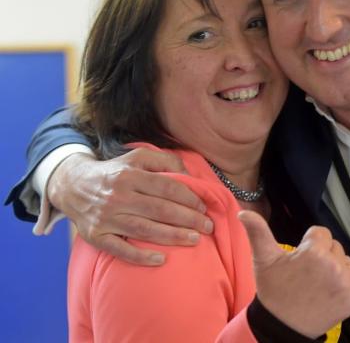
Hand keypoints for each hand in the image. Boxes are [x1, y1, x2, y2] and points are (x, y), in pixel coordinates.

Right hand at [48, 149, 211, 265]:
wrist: (72, 186)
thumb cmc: (115, 172)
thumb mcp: (137, 157)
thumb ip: (165, 161)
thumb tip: (189, 174)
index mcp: (129, 175)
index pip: (166, 188)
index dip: (188, 198)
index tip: (204, 207)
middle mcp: (117, 196)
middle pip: (159, 210)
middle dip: (188, 219)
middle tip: (208, 227)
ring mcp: (105, 218)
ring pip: (144, 230)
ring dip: (172, 236)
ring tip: (195, 240)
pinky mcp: (95, 236)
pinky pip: (119, 249)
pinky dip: (140, 256)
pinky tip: (161, 260)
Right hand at [240, 211, 349, 337]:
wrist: (281, 327)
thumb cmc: (273, 291)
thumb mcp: (264, 260)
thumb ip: (258, 232)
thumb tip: (244, 213)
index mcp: (315, 252)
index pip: (321, 233)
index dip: (309, 245)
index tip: (299, 260)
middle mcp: (335, 265)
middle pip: (335, 247)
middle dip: (323, 256)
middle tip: (307, 274)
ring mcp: (346, 283)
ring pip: (346, 263)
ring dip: (336, 269)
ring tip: (317, 284)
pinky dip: (343, 287)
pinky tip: (327, 295)